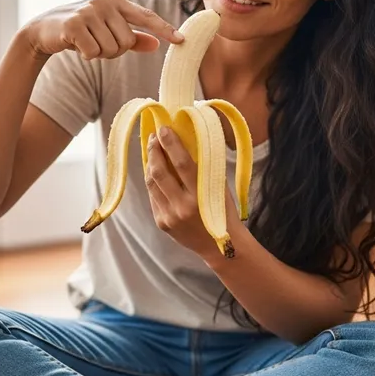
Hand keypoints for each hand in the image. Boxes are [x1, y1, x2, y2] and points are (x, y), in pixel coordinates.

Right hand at [20, 0, 183, 59]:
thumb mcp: (108, 31)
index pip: (146, 17)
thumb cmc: (81, 31)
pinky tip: (76, 46)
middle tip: (97, 44)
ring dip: (100, 54)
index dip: (165, 29)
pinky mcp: (74, 24)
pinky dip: (87, 55)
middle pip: (127, 42)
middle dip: (114, 51)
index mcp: (117, 2)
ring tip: (86, 43)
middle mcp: (105, 2)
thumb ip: (133, 38)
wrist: (44, 30)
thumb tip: (156, 45)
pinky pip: (94, 52)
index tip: (182, 41)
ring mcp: (89, 11)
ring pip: (112, 49)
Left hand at [145, 126, 239, 258]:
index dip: (170, 143)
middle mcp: (182, 206)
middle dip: (154, 150)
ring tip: (153, 151)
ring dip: (150, 164)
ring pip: (152, 183)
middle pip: (160, 172)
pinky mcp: (162, 223)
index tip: (163, 128)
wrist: (220, 247)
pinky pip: (153, 196)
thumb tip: (186, 141)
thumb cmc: (224, 211)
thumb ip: (202, 168)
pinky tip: (156, 171)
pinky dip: (153, 182)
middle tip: (154, 137)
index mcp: (200, 195)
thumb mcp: (218, 187)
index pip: (181, 163)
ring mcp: (169, 216)